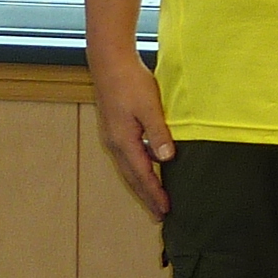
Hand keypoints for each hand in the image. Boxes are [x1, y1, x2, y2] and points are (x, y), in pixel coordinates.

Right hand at [89, 54, 173, 219]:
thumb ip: (158, 132)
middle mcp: (116, 144)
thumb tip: (167, 158)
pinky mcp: (117, 128)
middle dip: (147, 196)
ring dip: (143, 183)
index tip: (165, 210)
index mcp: (123, 142)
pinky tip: (153, 164)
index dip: (154, 193)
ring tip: (156, 196)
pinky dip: (141, 165)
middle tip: (160, 214)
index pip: (141, 175)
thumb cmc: (131, 83)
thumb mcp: (149, 107)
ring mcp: (114, 136)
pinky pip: (131, 154)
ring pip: (131, 167)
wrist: (110, 64)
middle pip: (133, 177)